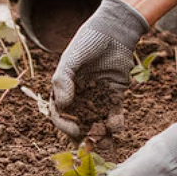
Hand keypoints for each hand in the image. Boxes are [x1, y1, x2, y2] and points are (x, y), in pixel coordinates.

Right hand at [50, 0, 147, 135]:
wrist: (114, 30)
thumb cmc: (87, 42)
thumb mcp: (70, 59)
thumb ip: (62, 81)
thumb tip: (62, 106)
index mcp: (63, 89)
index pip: (60, 114)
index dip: (65, 125)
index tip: (74, 130)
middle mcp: (79, 95)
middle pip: (78, 121)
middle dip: (83, 135)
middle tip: (90, 145)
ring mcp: (97, 96)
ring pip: (96, 120)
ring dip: (100, 133)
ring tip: (105, 143)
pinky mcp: (115, 94)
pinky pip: (114, 112)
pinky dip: (115, 122)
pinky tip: (116, 127)